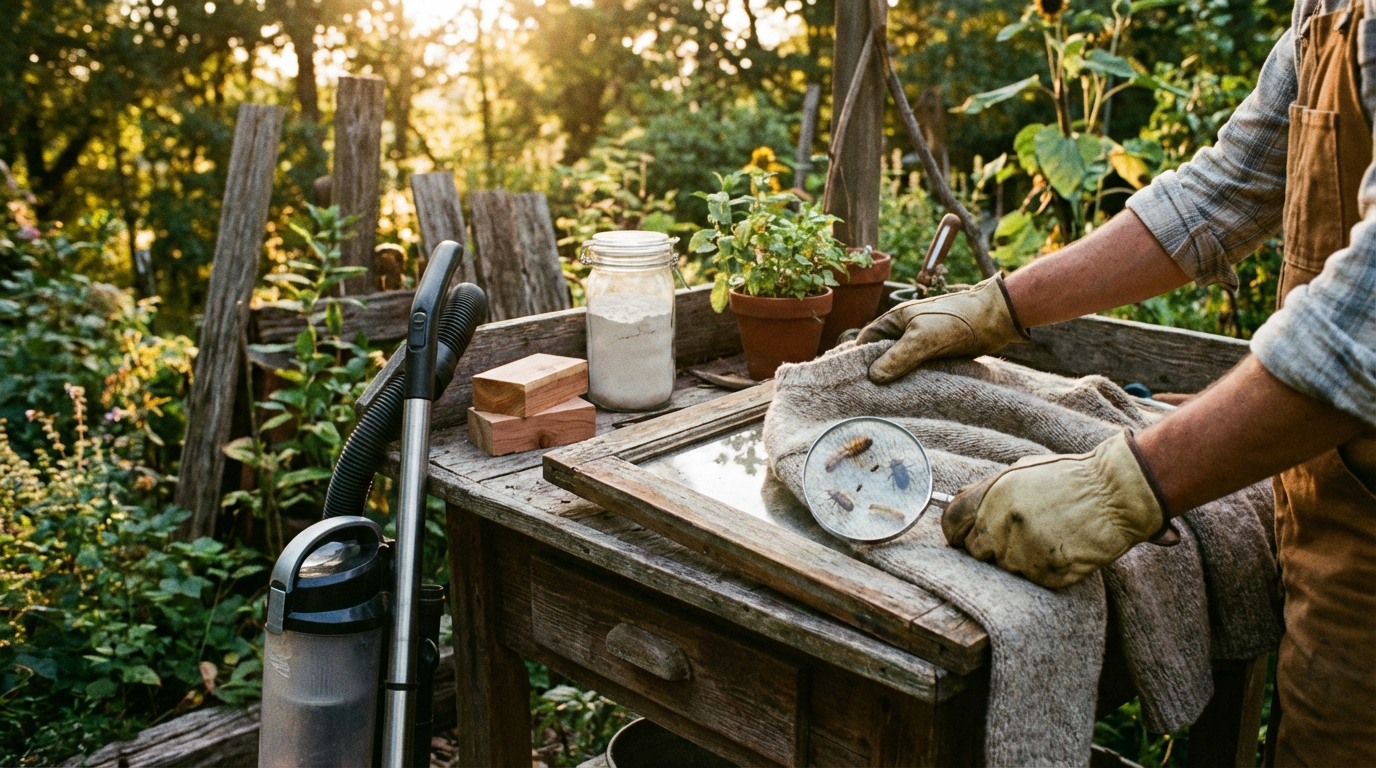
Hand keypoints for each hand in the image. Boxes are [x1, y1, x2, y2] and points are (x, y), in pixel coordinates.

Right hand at [856, 275, 1027, 383]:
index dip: (857, 360)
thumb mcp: (924, 338)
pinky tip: (910, 397)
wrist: (995, 319)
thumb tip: (873, 377)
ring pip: (899, 365)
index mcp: (894, 320)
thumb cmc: (958, 321)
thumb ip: (898, 357)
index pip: (865, 342)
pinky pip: (916, 371)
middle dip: (876, 374)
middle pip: (880, 356)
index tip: (853, 383)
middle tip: (870, 398)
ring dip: (896, 380)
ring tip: (888, 402)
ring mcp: (919, 344)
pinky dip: (912, 382)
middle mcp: (903, 331)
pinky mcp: (933, 355)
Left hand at [940, 432, 1174, 588]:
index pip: (951, 523)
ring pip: (1006, 568)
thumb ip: (990, 492)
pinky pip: (1033, 580)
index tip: (964, 537)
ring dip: (1022, 559)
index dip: (956, 532)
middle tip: (1019, 537)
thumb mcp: (1023, 471)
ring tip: (1050, 537)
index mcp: (993, 494)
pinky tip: (1064, 549)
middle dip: (991, 547)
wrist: (1118, 493)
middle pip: (976, 550)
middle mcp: (1003, 523)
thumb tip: (966, 512)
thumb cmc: (1072, 478)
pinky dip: (1045, 570)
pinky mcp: (1046, 574)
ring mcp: (1024, 551)